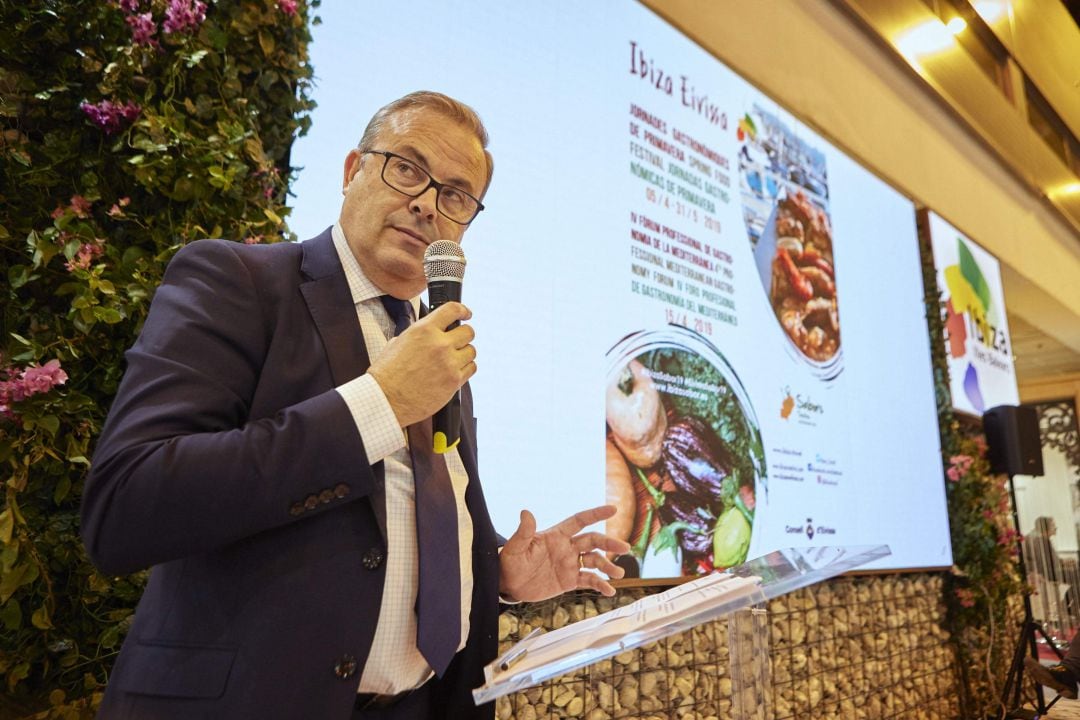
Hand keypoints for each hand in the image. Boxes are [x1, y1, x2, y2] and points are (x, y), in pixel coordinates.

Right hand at [368, 302, 475, 427]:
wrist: (386, 399)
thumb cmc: (387, 373)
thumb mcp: (397, 342)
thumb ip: (418, 335)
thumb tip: (428, 334)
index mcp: (423, 330)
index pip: (452, 310)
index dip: (462, 310)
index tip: (466, 314)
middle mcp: (439, 344)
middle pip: (468, 331)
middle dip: (464, 335)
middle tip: (457, 341)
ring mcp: (449, 363)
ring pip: (471, 351)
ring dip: (464, 354)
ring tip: (452, 360)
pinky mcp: (454, 381)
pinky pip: (471, 368)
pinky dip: (465, 369)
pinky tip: (454, 371)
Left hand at [498, 505, 632, 601]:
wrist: (508, 584)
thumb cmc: (510, 562)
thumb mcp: (515, 548)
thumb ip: (523, 532)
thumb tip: (525, 512)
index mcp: (556, 536)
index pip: (579, 521)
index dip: (595, 514)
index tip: (613, 509)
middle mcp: (566, 548)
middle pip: (593, 541)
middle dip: (609, 543)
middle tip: (625, 548)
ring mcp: (569, 564)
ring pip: (594, 561)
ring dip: (608, 565)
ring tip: (619, 574)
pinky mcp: (569, 580)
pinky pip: (588, 581)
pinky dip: (600, 585)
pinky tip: (610, 591)